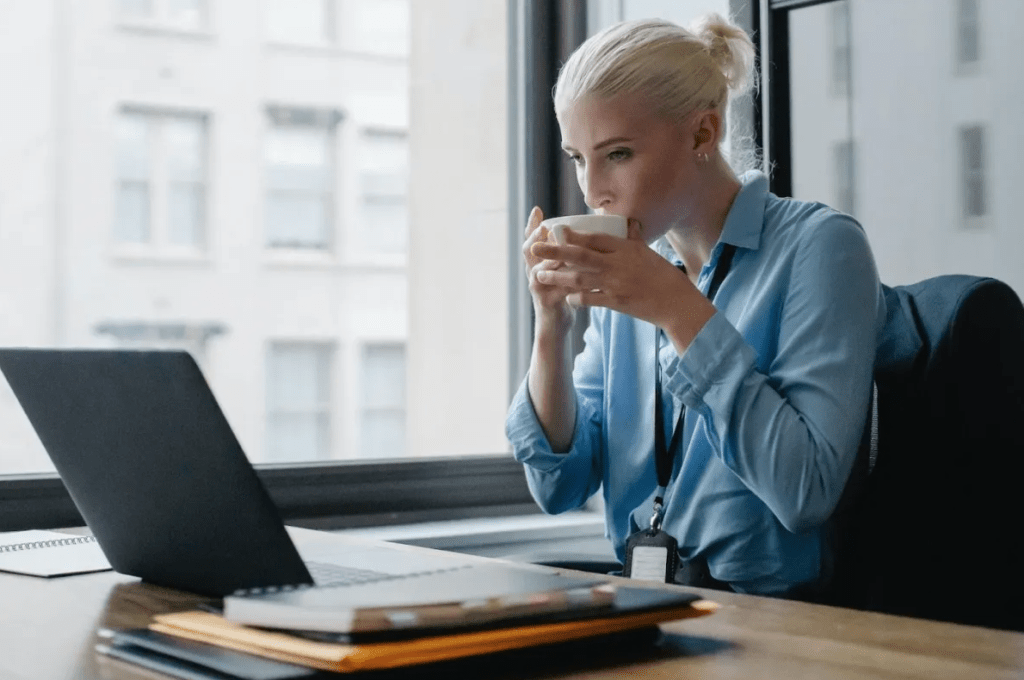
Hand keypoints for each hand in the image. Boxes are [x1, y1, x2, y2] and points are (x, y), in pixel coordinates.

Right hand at [523, 207, 575, 335]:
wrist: (556, 324)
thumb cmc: (564, 293)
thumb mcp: (563, 271)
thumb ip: (569, 254)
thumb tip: (585, 232)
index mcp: (539, 261)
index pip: (532, 239)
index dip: (532, 225)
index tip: (537, 210)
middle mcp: (534, 271)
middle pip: (530, 250)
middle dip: (535, 237)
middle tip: (544, 228)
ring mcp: (537, 287)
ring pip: (540, 269)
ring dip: (550, 260)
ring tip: (559, 251)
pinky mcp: (546, 301)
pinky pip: (556, 289)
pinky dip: (567, 283)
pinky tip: (578, 277)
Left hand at [529, 221, 715, 345]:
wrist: (677, 304)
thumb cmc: (665, 276)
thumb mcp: (649, 253)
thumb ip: (635, 239)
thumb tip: (629, 223)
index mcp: (626, 249)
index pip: (595, 238)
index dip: (573, 234)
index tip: (556, 230)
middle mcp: (618, 265)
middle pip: (580, 256)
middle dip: (555, 251)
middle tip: (534, 248)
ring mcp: (615, 285)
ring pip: (579, 278)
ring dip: (557, 276)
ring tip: (539, 275)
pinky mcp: (616, 303)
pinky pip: (590, 299)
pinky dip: (576, 298)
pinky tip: (565, 296)